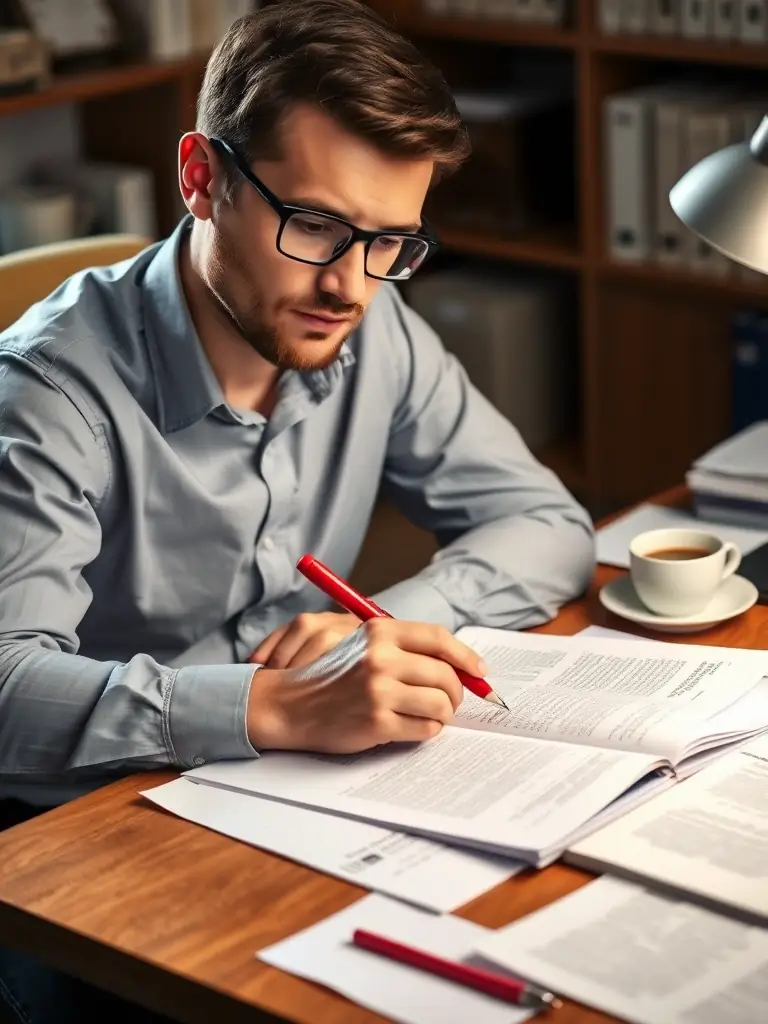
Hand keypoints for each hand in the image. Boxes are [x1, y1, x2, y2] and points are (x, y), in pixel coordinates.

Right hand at [246, 619, 486, 754]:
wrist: (286, 704)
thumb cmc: (325, 674)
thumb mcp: (358, 644)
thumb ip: (400, 647)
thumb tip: (451, 661)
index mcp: (378, 633)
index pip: (438, 639)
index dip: (465, 656)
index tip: (479, 670)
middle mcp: (380, 658)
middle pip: (445, 674)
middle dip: (456, 691)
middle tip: (451, 700)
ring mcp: (379, 691)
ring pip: (440, 704)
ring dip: (443, 713)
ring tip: (432, 715)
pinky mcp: (377, 722)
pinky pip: (425, 729)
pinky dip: (427, 731)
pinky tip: (414, 727)